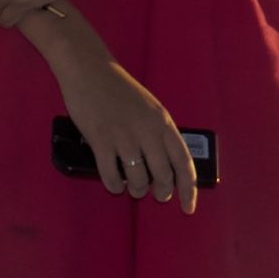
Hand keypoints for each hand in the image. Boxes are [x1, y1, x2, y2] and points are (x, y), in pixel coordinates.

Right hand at [55, 54, 197, 210]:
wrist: (89, 70)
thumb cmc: (120, 90)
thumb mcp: (150, 108)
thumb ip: (160, 134)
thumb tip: (167, 167)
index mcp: (163, 122)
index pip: (183, 162)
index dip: (189, 189)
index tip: (188, 207)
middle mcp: (147, 131)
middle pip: (162, 175)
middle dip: (160, 191)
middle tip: (156, 194)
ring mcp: (123, 136)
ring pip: (137, 179)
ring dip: (136, 189)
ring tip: (132, 186)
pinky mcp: (100, 140)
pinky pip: (111, 175)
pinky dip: (114, 185)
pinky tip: (114, 183)